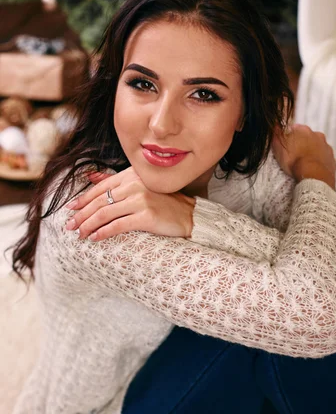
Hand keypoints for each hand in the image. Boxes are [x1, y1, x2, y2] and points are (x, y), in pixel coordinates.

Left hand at [65, 167, 195, 240]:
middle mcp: (135, 185)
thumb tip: (90, 176)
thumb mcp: (141, 185)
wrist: (189, 215)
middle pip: (99, 201)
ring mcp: (140, 200)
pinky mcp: (146, 216)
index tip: (71, 208)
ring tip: (79, 234)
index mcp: (132, 175)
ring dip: (88, 225)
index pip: (101, 186)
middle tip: (69, 225)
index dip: (83, 198)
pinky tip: (94, 238)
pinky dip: (103, 232)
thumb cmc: (165, 202)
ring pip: (105, 213)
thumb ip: (116, 181)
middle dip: (81, 214)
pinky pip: (117, 226)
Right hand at [272, 123, 335, 189]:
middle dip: (301, 143)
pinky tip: (312, 169)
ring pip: (317, 147)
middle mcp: (317, 135)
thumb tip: (275, 125)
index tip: (285, 145)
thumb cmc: (294, 161)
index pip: (294, 128)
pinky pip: (324, 159)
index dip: (288, 136)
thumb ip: (276, 133)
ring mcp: (326, 147)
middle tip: (294, 155)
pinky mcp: (332, 160)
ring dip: (311, 152)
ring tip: (303, 163)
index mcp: (303, 130)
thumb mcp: (279, 146)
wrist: (314, 176)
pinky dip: (319, 162)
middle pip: (307, 137)